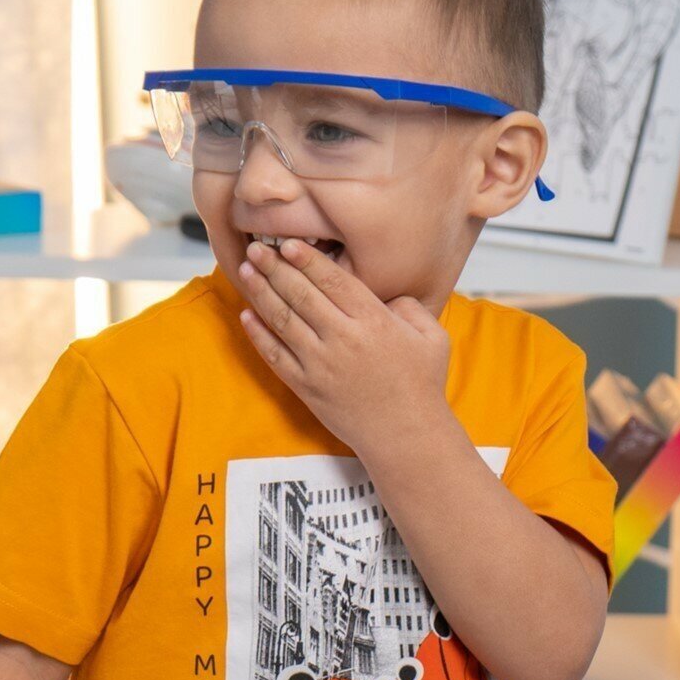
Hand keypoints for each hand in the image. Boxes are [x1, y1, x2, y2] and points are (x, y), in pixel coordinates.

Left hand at [237, 237, 451, 459]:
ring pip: (283, 319)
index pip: (332, 279)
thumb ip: (410, 306)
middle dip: (274, 267)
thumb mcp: (433, 338)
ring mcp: (321, 364)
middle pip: (300, 293)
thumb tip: (387, 294)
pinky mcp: (307, 387)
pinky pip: (275, 355)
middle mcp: (343, 339)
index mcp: (374, 321)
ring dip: (261, 292)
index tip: (288, 242)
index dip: (306, 258)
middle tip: (256, 248)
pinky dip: (258, 334)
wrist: (407, 437)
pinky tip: (247, 315)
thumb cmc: (422, 387)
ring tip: (246, 272)